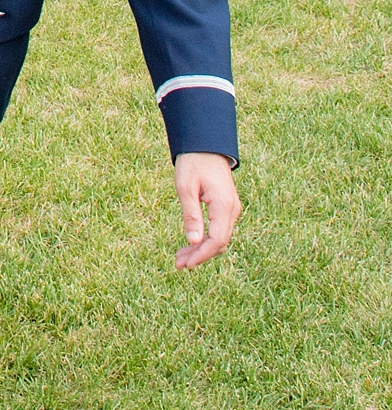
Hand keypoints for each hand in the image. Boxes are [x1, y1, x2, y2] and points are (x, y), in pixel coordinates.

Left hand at [172, 152, 240, 268]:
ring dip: (202, 249)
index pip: (217, 239)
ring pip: (219, 237)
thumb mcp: (186, 188)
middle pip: (219, 242)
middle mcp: (231, 209)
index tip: (186, 264)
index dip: (202, 255)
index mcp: (223, 205)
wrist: (204, 145)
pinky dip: (205, 239)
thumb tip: (194, 241)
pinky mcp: (226, 207)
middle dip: (200, 255)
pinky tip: (191, 244)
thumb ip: (191, 215)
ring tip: (180, 257)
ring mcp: (231, 209)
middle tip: (178, 264)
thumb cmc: (193, 163)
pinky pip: (218, 229)